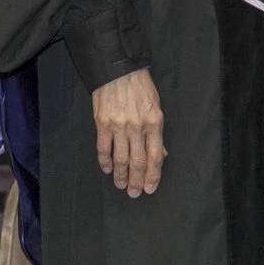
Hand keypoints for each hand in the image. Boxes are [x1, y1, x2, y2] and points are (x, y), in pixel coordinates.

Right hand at [92, 68, 165, 195]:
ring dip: (121, 175)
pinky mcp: (102, 123)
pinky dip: (104, 161)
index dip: (153, 175)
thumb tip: (161, 154)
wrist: (119, 71)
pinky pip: (103, 147)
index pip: (155, 157)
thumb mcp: (157, 108)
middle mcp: (137, 127)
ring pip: (120, 158)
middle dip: (137, 180)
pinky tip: (107, 169)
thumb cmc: (141, 88)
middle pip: (138, 161)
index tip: (150, 188)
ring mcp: (119, 126)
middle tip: (135, 193)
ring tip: (121, 185)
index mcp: (155, 123)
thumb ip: (157, 132)